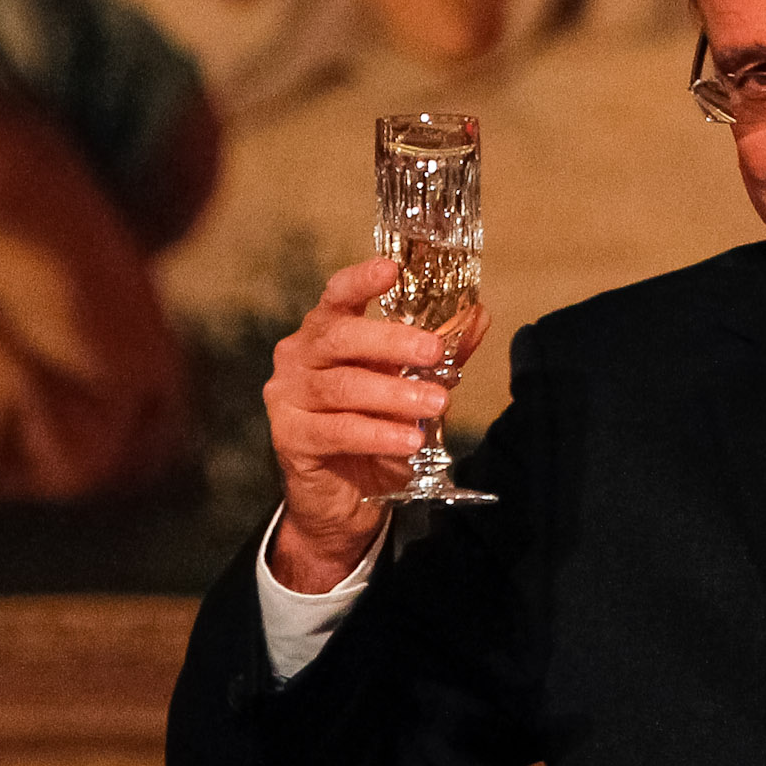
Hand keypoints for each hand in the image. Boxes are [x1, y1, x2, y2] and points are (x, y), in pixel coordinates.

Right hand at [260, 255, 483, 590]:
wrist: (346, 495)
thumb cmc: (377, 424)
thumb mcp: (412, 383)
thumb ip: (441, 350)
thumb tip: (477, 316)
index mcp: (328, 332)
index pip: (337, 296)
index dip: (361, 281)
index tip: (391, 269)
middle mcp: (300, 356)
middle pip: (340, 338)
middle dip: (391, 341)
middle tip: (432, 351)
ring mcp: (288, 397)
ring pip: (342, 387)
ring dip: (394, 395)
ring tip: (436, 405)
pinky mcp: (290, 437)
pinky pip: (336, 431)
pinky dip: (378, 435)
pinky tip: (409, 441)